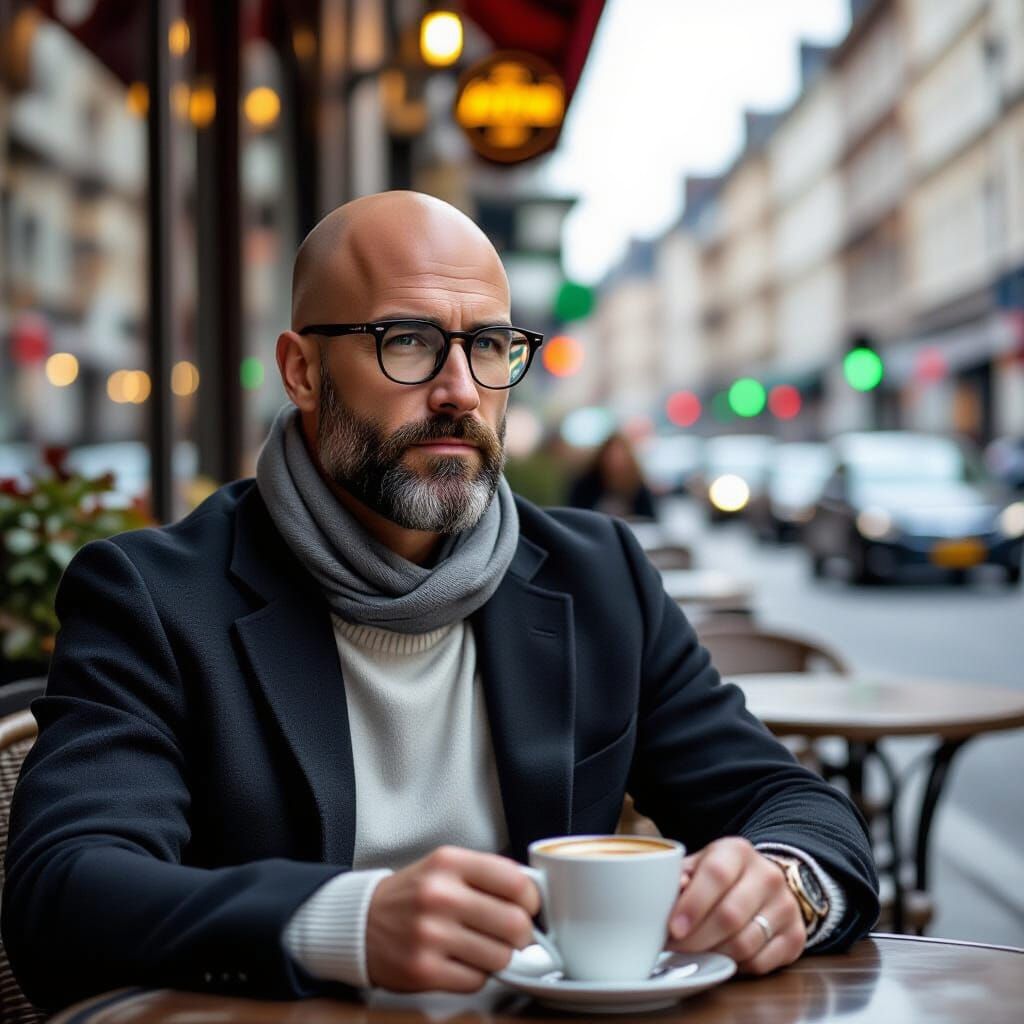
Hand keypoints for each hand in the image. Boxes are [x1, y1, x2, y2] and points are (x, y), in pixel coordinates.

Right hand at [365, 846, 540, 991]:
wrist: (360, 922)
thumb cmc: (413, 895)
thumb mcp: (445, 866)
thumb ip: (487, 874)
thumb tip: (534, 894)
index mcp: (449, 863)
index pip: (515, 882)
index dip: (532, 900)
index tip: (530, 907)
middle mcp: (440, 896)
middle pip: (514, 923)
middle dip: (523, 934)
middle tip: (515, 935)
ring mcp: (430, 935)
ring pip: (500, 956)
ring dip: (499, 956)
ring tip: (483, 947)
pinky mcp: (423, 971)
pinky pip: (476, 981)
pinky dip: (476, 975)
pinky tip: (461, 961)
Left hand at [665, 837, 805, 973]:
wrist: (765, 881)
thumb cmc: (722, 876)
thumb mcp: (699, 865)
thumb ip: (680, 877)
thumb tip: (666, 892)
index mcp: (738, 851)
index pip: (716, 874)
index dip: (692, 904)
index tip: (673, 928)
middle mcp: (767, 875)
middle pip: (729, 915)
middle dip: (696, 939)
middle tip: (676, 948)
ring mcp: (785, 906)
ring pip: (744, 943)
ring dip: (713, 954)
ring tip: (694, 953)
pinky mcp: (796, 936)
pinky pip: (760, 963)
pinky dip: (735, 966)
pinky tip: (721, 957)